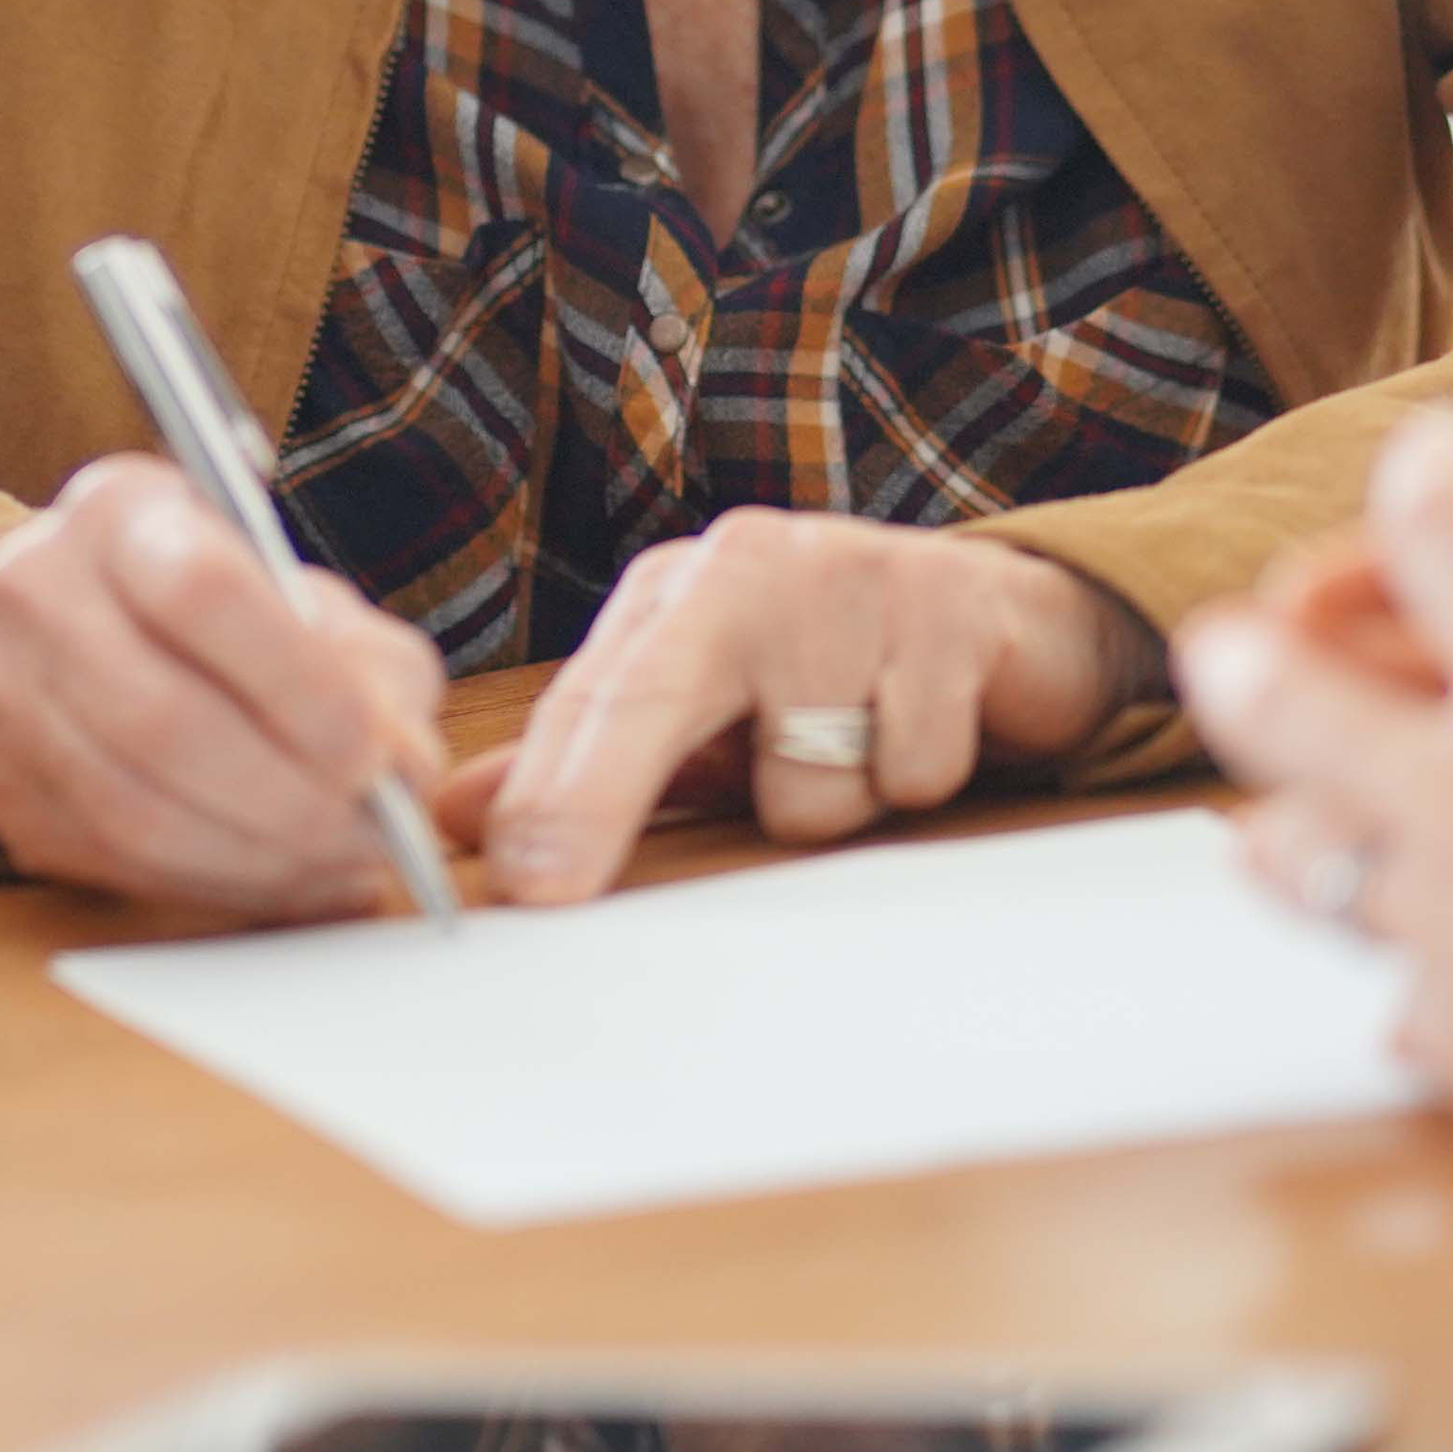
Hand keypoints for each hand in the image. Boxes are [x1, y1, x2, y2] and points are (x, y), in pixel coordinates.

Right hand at [0, 457, 449, 919]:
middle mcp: (36, 585)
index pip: (200, 589)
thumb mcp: (312, 604)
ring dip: (254, 856)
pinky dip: (211, 885)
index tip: (369, 754)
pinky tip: (277, 878)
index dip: (295, 684)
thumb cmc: (231, 615)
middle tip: (366, 837)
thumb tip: (401, 770)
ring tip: (335, 863)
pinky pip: (109, 860)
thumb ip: (374, 671)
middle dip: (284, 797)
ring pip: (130, 807)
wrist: (101, 630)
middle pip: (159, 715)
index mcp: (120, 509)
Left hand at [433, 508, 1161, 906]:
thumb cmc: (827, 671)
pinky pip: (911, 767)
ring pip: (807, 778)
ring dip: (836, 801)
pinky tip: (928, 723)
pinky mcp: (948, 612)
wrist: (999, 615)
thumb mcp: (703, 713)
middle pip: (657, 700)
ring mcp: (850, 578)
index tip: (516, 883)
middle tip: (554, 887)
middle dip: (598, 799)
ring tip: (863, 742)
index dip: (547, 794)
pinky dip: (920, 776)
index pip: (590, 700)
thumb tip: (453, 815)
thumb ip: (586, 761)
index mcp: (676, 592)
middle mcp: (748, 565)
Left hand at [1179, 410, 1452, 1134]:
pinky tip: (1402, 1020)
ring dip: (1289, 843)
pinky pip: (1420, 1018)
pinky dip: (1410, 1007)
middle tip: (1219, 644)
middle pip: (1312, 716)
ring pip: (1328, 873)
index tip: (1427, 458)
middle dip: (1262, 672)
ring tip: (1250, 838)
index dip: (1432, 496)